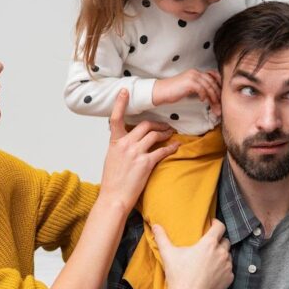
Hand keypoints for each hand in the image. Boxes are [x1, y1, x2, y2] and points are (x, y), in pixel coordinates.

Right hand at [99, 90, 177, 211]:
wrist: (114, 197)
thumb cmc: (112, 181)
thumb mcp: (112, 158)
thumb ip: (120, 146)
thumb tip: (127, 139)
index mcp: (115, 142)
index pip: (116, 118)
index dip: (120, 103)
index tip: (125, 91)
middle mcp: (125, 144)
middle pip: (145, 125)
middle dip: (157, 124)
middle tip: (165, 126)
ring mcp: (135, 153)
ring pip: (154, 135)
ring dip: (165, 133)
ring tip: (171, 134)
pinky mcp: (146, 163)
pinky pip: (162, 151)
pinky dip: (171, 147)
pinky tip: (176, 147)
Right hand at [152, 69, 221, 114]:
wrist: (161, 91)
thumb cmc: (174, 91)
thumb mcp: (188, 88)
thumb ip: (198, 88)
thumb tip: (209, 97)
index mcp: (196, 72)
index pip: (213, 76)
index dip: (219, 85)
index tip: (221, 95)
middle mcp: (195, 72)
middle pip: (212, 82)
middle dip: (218, 94)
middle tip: (220, 105)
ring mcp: (192, 76)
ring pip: (209, 86)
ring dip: (213, 97)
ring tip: (214, 105)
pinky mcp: (189, 82)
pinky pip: (202, 89)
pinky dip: (204, 95)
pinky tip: (202, 100)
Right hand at [152, 220, 233, 288]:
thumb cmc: (179, 276)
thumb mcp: (168, 254)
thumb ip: (162, 238)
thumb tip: (155, 226)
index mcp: (209, 244)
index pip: (219, 227)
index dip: (216, 223)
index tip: (211, 224)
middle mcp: (221, 253)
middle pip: (225, 241)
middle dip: (218, 241)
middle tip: (208, 246)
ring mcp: (227, 266)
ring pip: (228, 256)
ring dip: (221, 255)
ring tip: (210, 260)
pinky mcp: (229, 279)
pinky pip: (229, 270)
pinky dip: (223, 270)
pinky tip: (213, 274)